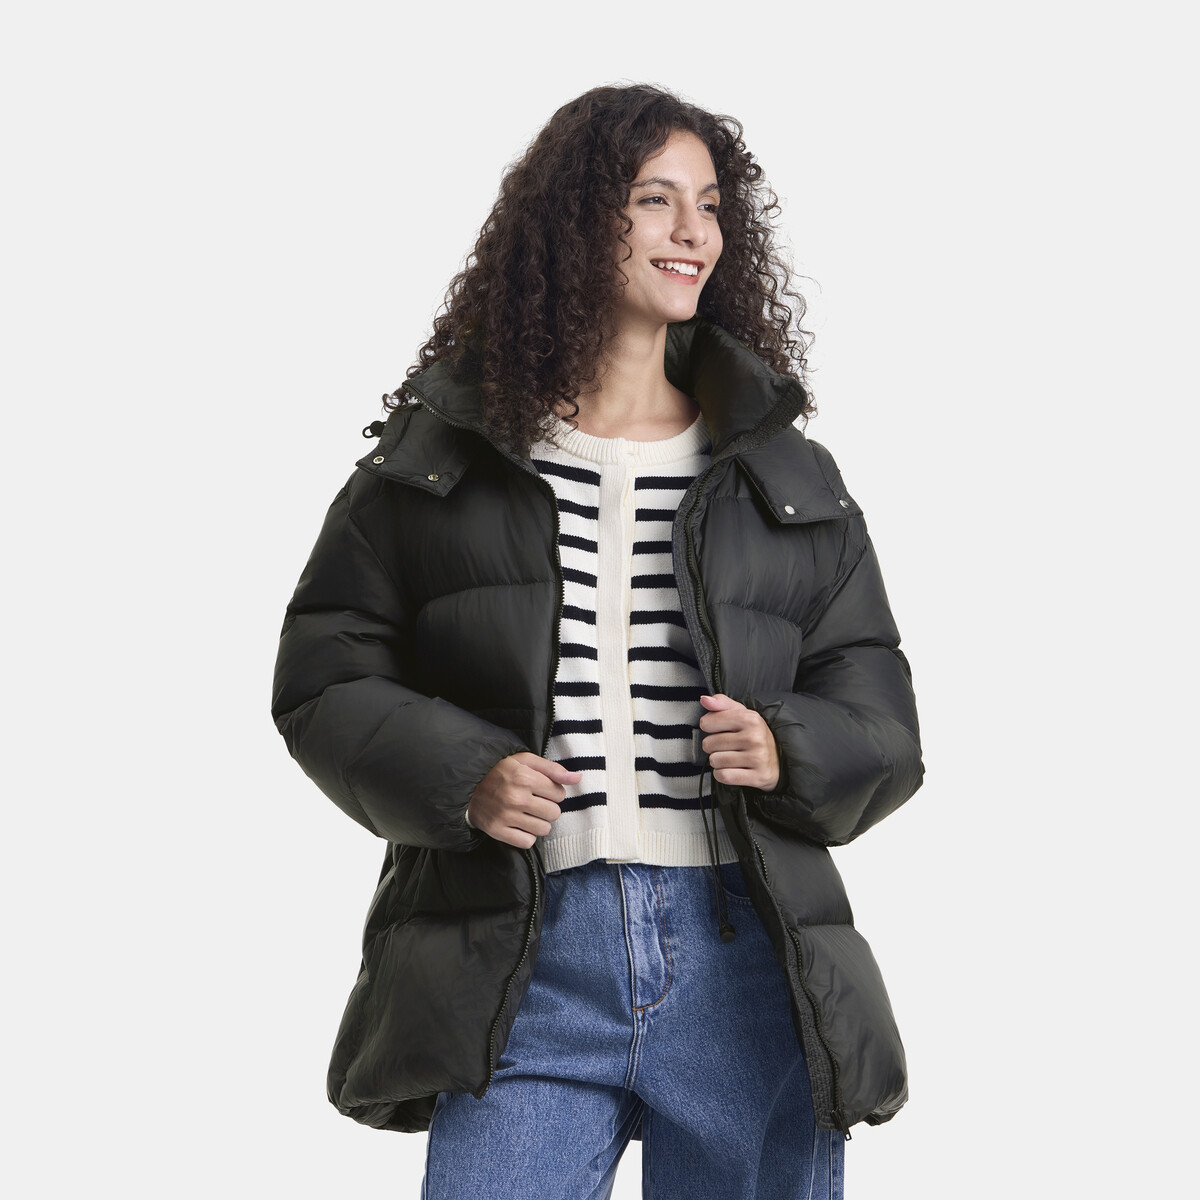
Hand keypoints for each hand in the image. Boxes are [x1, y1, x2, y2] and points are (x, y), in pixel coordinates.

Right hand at [466, 752, 581, 849]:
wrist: (468, 786)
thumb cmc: (500, 770)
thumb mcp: (525, 761)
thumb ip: (553, 769)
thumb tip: (578, 778)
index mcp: (525, 777)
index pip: (560, 794)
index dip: (553, 792)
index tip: (541, 789)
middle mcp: (516, 798)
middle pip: (554, 813)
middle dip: (548, 807)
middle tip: (535, 802)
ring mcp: (506, 816)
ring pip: (544, 829)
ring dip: (539, 823)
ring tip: (528, 814)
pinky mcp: (498, 831)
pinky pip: (527, 842)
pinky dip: (527, 836)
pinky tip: (519, 825)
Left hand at [698, 694, 780, 791]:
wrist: (780, 758)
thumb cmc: (755, 734)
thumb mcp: (741, 713)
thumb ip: (721, 704)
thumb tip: (705, 700)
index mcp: (750, 718)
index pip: (707, 722)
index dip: (709, 727)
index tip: (719, 730)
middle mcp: (755, 737)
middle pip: (709, 744)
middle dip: (713, 747)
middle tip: (727, 746)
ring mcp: (758, 758)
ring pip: (715, 761)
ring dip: (718, 762)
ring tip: (730, 758)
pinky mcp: (758, 776)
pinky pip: (723, 776)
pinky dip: (722, 775)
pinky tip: (731, 770)